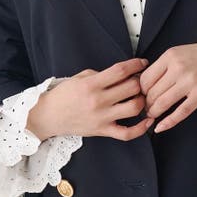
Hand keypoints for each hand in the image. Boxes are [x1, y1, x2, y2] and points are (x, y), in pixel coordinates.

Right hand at [26, 58, 154, 140]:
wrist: (48, 116)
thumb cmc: (63, 95)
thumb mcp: (79, 77)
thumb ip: (100, 74)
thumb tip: (122, 74)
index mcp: (91, 85)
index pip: (120, 71)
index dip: (136, 64)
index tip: (143, 63)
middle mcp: (98, 101)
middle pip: (131, 88)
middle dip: (140, 81)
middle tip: (140, 80)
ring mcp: (101, 118)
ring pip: (134, 108)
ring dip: (142, 100)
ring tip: (140, 96)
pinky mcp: (103, 131)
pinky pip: (127, 133)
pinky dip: (141, 128)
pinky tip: (148, 120)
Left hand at [138, 33, 196, 132]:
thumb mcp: (181, 51)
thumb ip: (165, 65)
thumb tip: (147, 83)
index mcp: (170, 56)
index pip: (145, 78)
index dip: (140, 90)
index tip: (141, 95)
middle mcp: (178, 68)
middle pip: (151, 93)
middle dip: (146, 103)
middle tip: (145, 108)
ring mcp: (190, 82)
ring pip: (162, 103)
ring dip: (154, 112)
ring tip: (152, 115)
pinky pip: (180, 112)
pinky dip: (168, 122)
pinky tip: (160, 127)